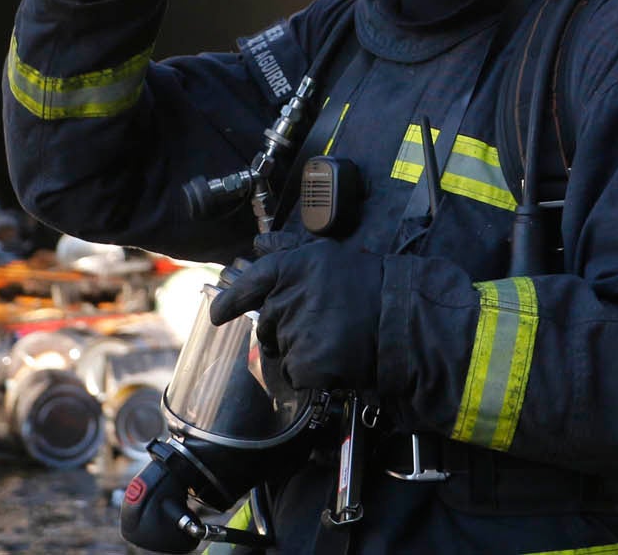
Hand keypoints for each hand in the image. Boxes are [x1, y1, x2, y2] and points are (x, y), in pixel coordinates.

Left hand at [208, 238, 383, 391]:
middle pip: (265, 323)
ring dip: (299, 348)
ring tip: (332, 337)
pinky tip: (332, 357)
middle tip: (317, 322)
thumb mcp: (325, 255)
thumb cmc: (366, 284)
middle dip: (282, 327)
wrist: (398, 317)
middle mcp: (284, 301)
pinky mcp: (303, 363)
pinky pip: (293, 373)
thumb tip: (258, 244)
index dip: (230, 301)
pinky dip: (308, 371)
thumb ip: (286, 250)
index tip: (218, 314)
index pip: (248, 285)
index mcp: (288, 270)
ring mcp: (292, 334)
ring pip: (280, 349)